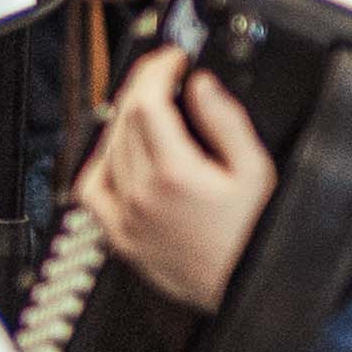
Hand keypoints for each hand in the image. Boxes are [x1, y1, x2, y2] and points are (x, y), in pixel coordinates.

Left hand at [79, 49, 277, 311]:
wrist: (251, 291)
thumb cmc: (259, 236)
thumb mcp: (256, 171)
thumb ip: (225, 122)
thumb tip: (201, 85)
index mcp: (175, 174)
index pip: (146, 102)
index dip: (156, 70)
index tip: (172, 59)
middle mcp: (142, 194)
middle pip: (124, 120)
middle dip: (142, 88)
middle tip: (164, 76)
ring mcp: (127, 218)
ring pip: (107, 149)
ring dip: (123, 120)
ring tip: (149, 109)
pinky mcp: (121, 238)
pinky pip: (92, 191)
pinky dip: (100, 163)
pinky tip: (118, 153)